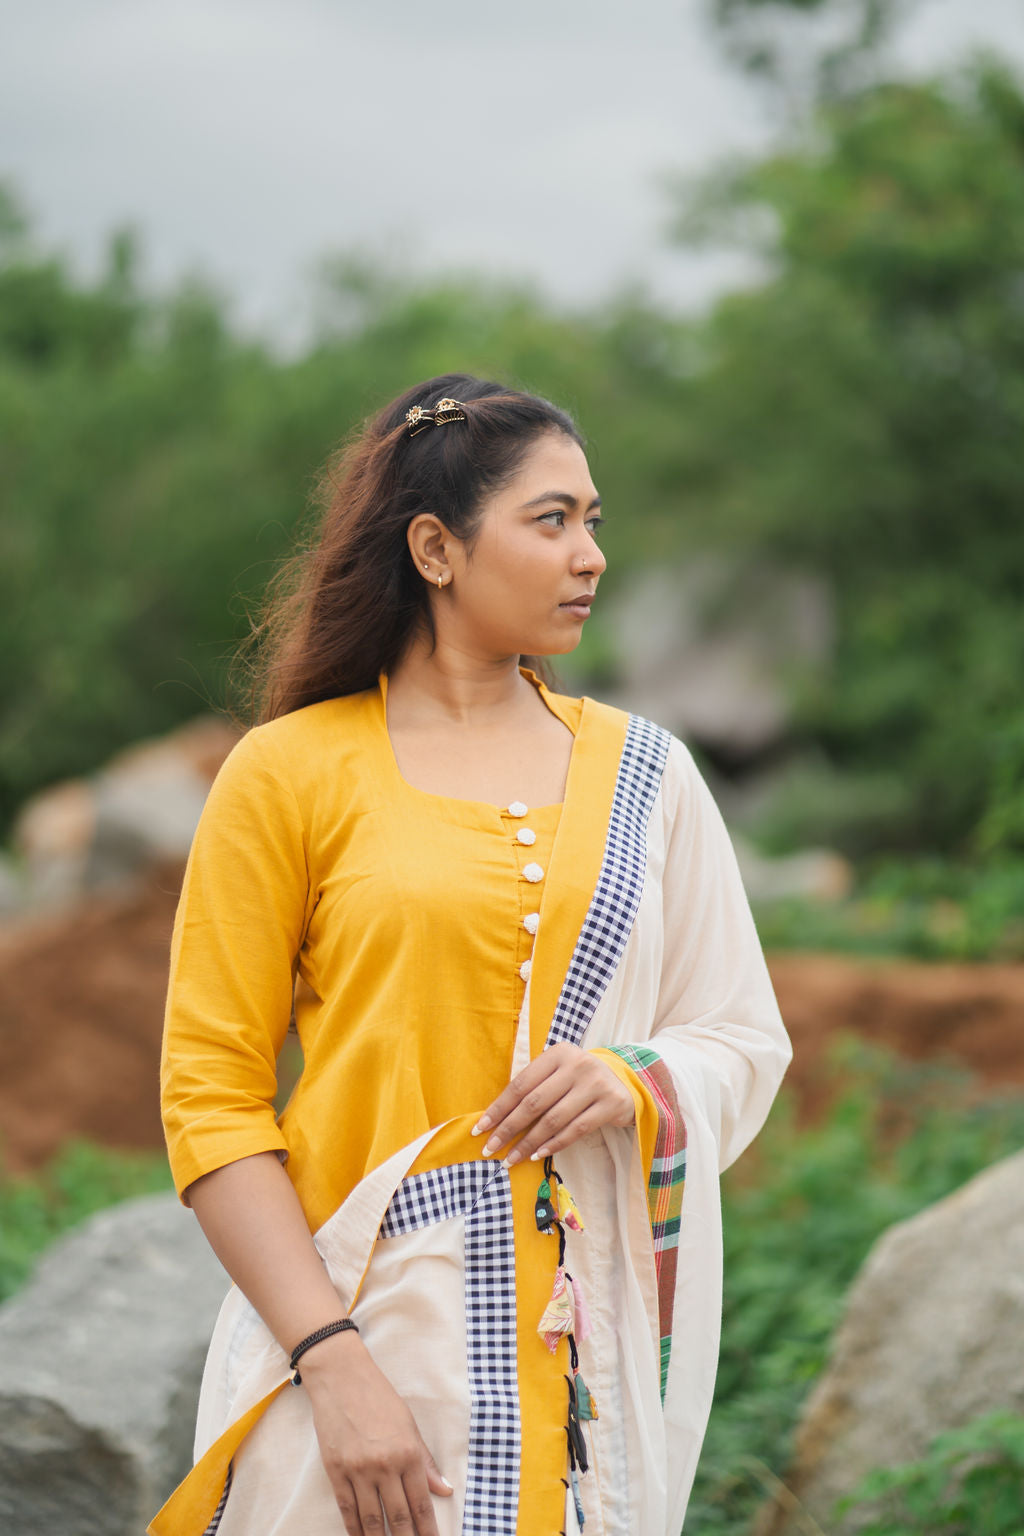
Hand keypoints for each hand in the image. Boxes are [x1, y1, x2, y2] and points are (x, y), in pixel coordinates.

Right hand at [300, 1329, 451, 1534]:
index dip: (428, 1529)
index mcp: (408, 1452)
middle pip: (398, 1517)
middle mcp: (385, 1465)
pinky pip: (347, 1509)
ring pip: (371, 1519)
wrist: (341, 1378)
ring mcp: (358, 1470)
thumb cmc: (379, 1398)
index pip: (421, 1503)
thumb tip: (444, 1490)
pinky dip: (355, 1529)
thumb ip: (425, 1461)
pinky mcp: (336, 1471)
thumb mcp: (409, 1425)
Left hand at [472, 1044, 634, 1166]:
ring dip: (528, 1143)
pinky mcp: (610, 1104)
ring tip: (511, 1159)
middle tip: (491, 1149)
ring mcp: (595, 1084)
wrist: (625, 1083)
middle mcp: (577, 1065)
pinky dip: (554, 1144)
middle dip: (508, 1129)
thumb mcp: (558, 1073)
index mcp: (558, 1053)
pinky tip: (538, 1154)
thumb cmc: (579, 1081)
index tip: (480, 1129)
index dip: (499, 1108)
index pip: (521, 1084)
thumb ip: (533, 1088)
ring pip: (553, 1120)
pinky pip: (575, 1130)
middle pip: (534, 1103)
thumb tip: (495, 1118)